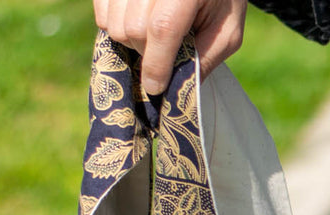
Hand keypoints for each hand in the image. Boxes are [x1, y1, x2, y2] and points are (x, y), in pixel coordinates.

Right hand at [93, 0, 248, 94]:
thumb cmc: (221, 5)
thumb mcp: (227, 33)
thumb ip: (206, 59)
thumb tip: (178, 92)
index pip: (162, 28)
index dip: (156, 64)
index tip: (155, 88)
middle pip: (133, 29)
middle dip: (147, 53)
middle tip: (166, 51)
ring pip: (113, 24)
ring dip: (131, 40)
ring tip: (154, 35)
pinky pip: (102, 12)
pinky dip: (114, 24)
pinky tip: (137, 22)